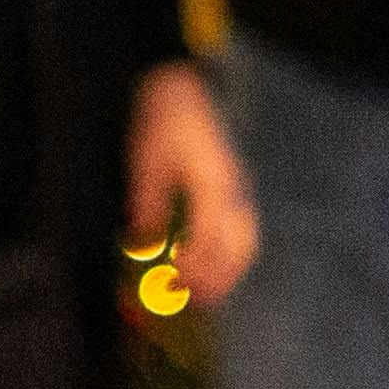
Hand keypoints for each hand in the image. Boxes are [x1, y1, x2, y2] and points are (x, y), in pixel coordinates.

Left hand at [126, 64, 254, 307]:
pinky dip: (233, 254)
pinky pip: (244, 229)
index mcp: (212, 182)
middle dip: (218, 277)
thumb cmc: (163, 121)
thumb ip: (148, 203)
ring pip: (246, 241)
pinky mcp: (237, 187)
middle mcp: (233, 188)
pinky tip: (214, 265)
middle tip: (193, 299)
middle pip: (237, 246)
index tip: (176, 281)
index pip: (210, 236)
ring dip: (229, 270)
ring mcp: (240, 188)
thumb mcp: (146, 161)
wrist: (184, 89)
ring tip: (206, 292)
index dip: (196, 265)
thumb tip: (142, 243)